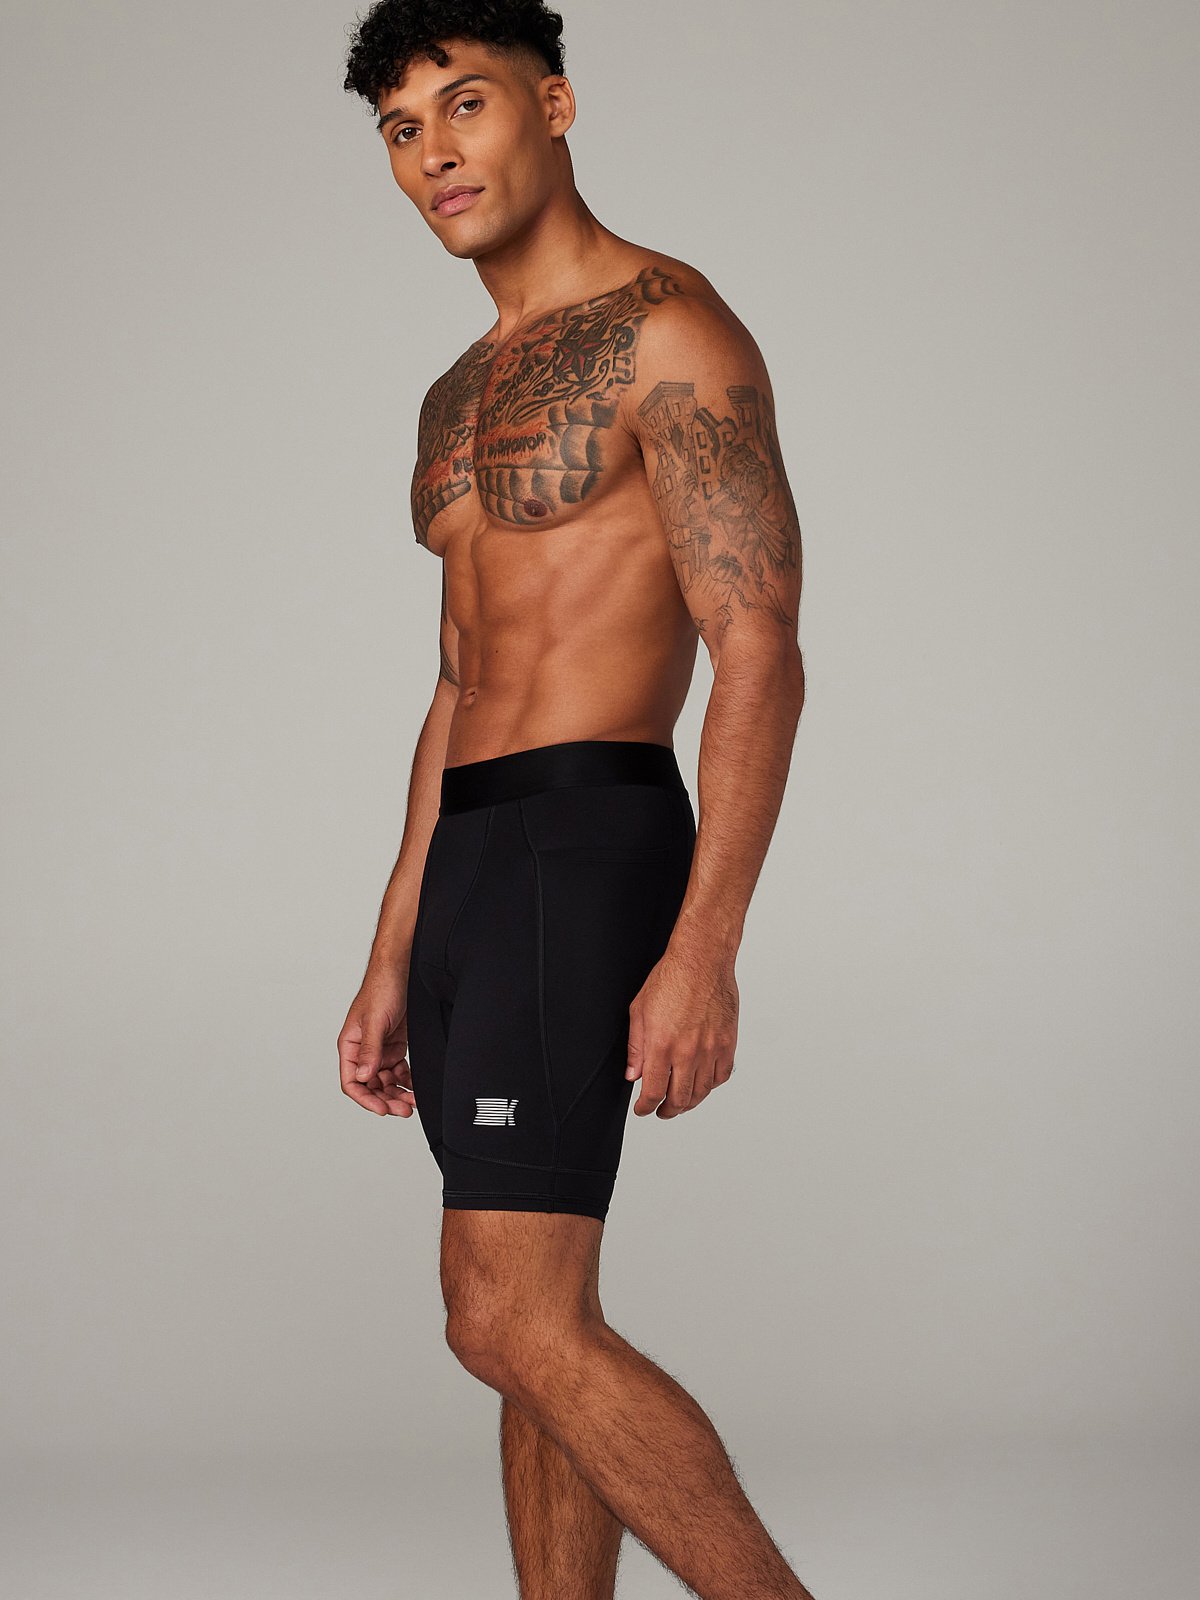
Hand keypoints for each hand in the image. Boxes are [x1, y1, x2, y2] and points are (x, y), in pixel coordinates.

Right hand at [338, 962, 415, 1117]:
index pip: (352, 1082)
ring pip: (387, 1081)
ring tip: (413, 1101)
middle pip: (371, 1086)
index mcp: (350, 1045)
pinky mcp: (396, 1045)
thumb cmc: (382, 987)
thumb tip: (363, 1076)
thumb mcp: (375, 1020)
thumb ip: (369, 1050)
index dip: (366, 1099)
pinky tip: (416, 1086)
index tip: (383, 1109)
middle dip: (387, 1099)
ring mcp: (381, 1049)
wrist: (402, 969)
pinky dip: (407, 1080)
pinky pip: (400, 1070)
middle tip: (404, 1109)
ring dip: (399, 1092)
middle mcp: (363, 1050)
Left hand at [625, 943, 738, 1118]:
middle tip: (661, 1111)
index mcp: (661, 1045)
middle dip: (667, 1110)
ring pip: (701, 1091)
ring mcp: (711, 1049)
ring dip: (689, 1102)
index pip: (653, 1092)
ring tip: (680, 1102)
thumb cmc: (671, 978)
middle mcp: (687, 1052)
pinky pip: (721, 1076)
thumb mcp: (639, 1010)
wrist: (702, 960)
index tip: (643, 1110)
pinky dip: (710, 1085)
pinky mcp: (728, 1043)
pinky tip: (701, 1083)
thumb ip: (635, 1047)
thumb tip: (633, 1075)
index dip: (646, 1107)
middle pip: (679, 1099)